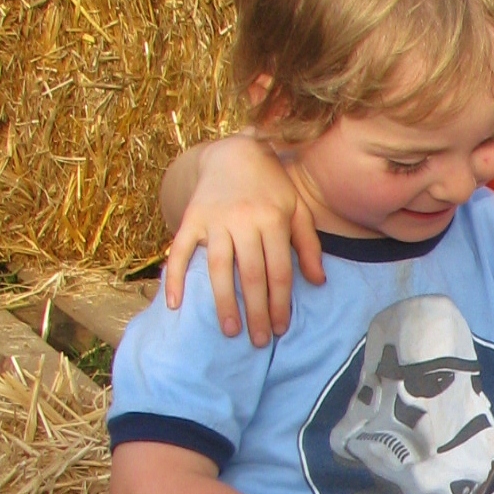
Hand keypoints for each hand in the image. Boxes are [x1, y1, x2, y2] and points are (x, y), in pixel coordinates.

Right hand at [162, 136, 323, 344]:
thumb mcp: (297, 209)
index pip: (279, 271)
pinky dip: (175, 277)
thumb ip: (308, 245)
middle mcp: (244, 220)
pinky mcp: (192, 218)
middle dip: (256, 311)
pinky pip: (181, 251)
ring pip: (220, 268)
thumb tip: (318, 281)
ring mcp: (216, 220)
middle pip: (252, 275)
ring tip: (230, 330)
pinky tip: (175, 304)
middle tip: (257, 341)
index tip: (279, 328)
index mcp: (274, 220)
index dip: (280, 303)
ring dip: (224, 302)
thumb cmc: (271, 186)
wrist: (234, 152)